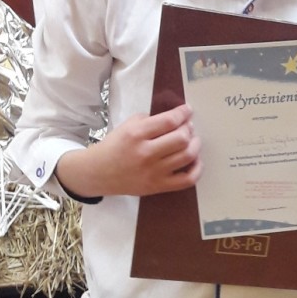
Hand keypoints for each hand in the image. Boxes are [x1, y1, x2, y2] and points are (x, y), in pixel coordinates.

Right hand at [56, 106, 200, 197]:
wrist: (98, 173)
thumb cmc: (114, 147)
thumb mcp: (127, 126)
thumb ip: (150, 120)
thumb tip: (176, 118)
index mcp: (136, 134)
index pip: (169, 121)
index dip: (183, 113)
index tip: (187, 111)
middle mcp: (146, 153)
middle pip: (181, 138)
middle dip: (189, 129)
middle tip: (188, 127)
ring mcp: (153, 172)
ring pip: (187, 156)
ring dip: (196, 145)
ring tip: (192, 140)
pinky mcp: (158, 186)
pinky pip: (187, 180)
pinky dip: (197, 169)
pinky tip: (195, 160)